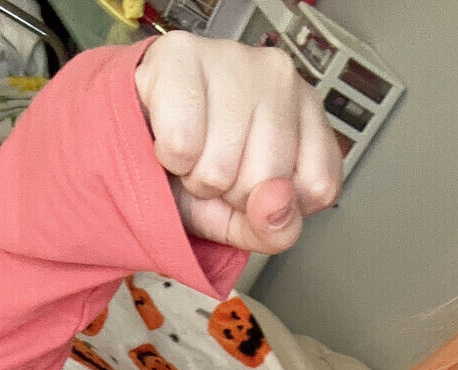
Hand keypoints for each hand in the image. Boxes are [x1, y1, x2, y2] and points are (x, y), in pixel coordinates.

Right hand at [133, 34, 343, 253]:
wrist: (139, 143)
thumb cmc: (203, 172)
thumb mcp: (248, 222)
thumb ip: (277, 229)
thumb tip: (276, 202)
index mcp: (310, 115)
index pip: (318, 187)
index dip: (277, 205)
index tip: (257, 187)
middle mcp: (282, 78)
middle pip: (269, 178)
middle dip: (233, 193)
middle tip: (217, 167)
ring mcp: (235, 58)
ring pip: (222, 165)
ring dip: (197, 177)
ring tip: (194, 152)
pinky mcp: (183, 53)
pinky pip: (181, 142)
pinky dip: (170, 157)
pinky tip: (170, 134)